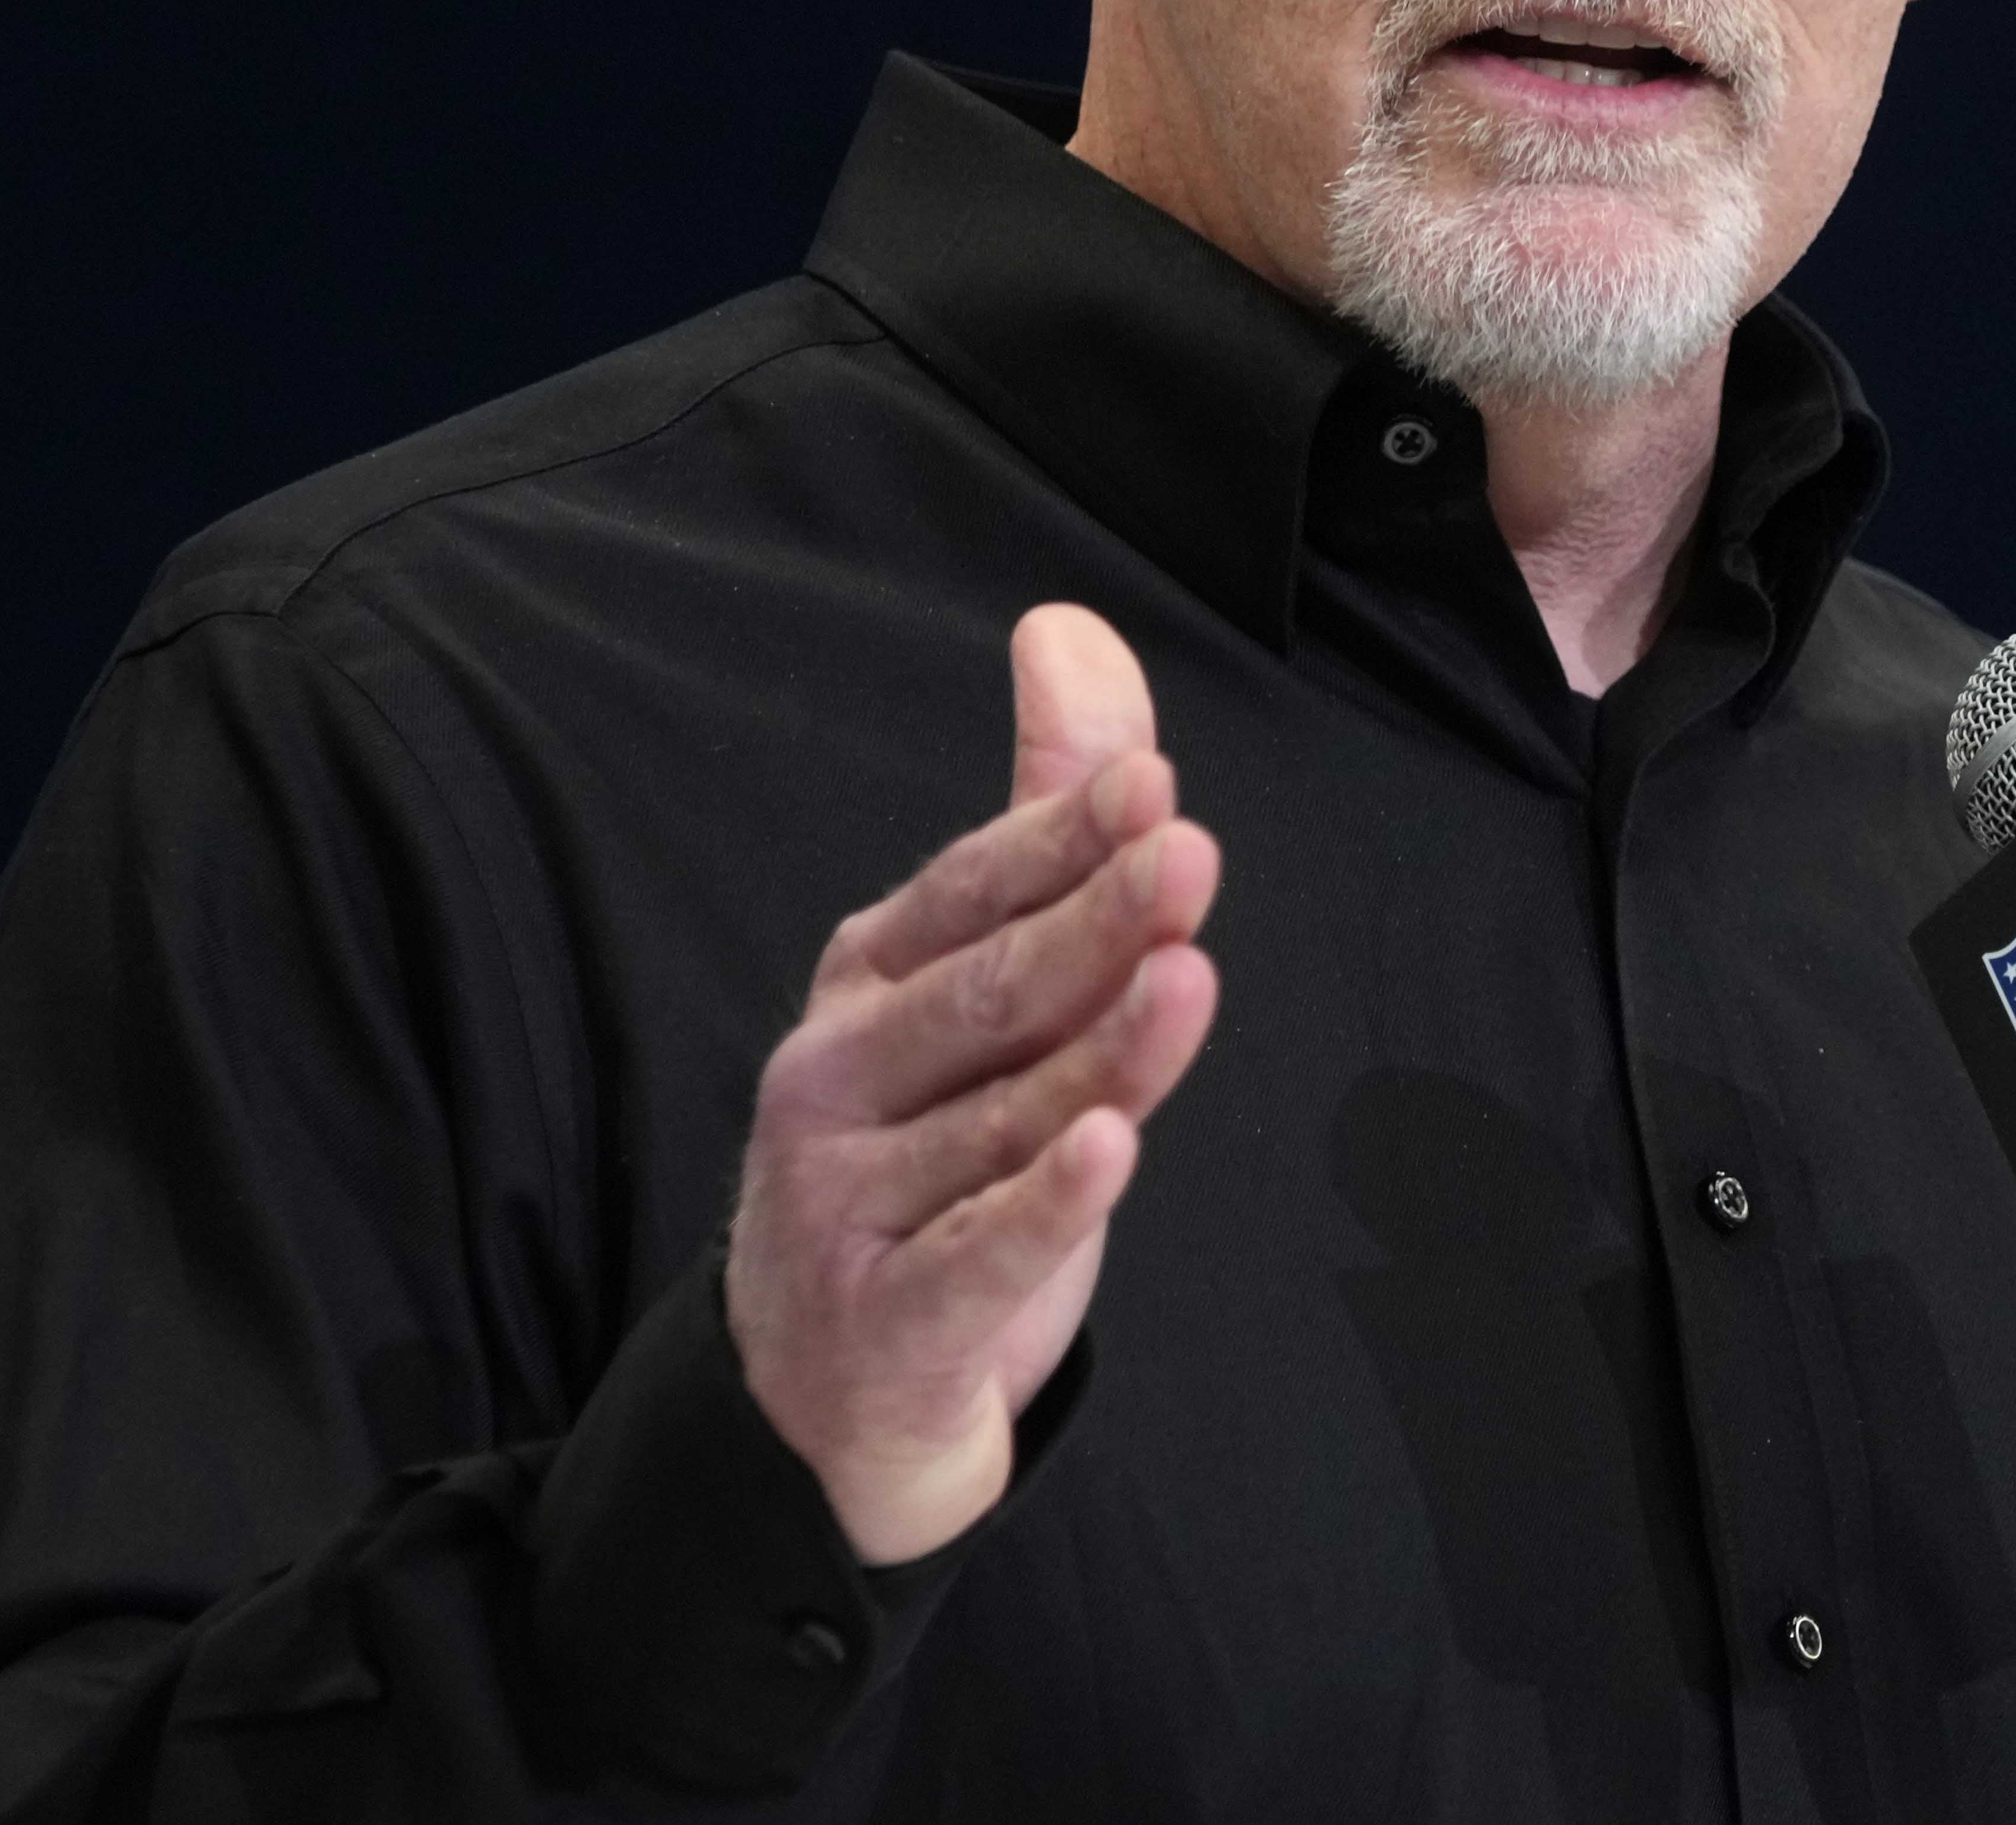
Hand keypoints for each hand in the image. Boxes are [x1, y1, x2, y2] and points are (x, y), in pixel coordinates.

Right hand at [727, 602, 1222, 1562]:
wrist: (828, 1390)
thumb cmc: (932, 1151)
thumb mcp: (987, 985)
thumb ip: (1042, 816)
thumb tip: (1067, 626)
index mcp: (866, 980)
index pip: (971, 892)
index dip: (1061, 841)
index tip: (1154, 789)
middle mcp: (835, 1078)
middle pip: (989, 994)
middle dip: (1093, 925)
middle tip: (1187, 858)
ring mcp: (843, 1202)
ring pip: (1002, 1119)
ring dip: (1098, 1056)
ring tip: (1185, 981)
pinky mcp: (883, 1322)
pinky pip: (978, 1255)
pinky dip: (1045, 1208)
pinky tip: (1111, 1152)